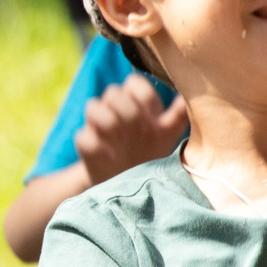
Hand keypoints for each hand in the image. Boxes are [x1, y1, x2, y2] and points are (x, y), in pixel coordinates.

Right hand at [73, 74, 187, 183]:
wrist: (128, 184)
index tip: (155, 117)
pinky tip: (112, 157)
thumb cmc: (149, 154)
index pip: (134, 82)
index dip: (144, 96)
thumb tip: (184, 101)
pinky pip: (82, 136)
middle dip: (128, 110)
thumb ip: (177, 118)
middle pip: (113, 92)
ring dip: (109, 122)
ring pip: (92, 106)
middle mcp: (115, 111)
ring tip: (123, 141)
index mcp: (135, 104)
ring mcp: (98, 127)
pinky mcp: (86, 147)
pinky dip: (97, 146)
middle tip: (141, 131)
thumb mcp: (166, 136)